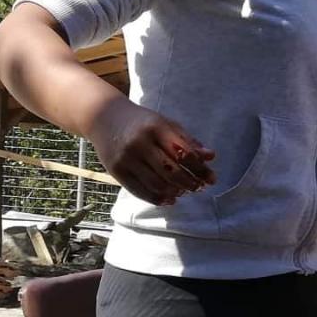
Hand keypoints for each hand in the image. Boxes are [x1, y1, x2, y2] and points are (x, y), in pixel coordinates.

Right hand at [93, 101, 214, 205]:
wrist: (104, 117)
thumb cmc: (142, 122)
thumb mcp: (166, 124)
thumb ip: (188, 141)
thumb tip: (211, 157)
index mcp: (156, 128)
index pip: (184, 153)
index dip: (200, 169)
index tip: (211, 178)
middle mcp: (140, 143)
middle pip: (171, 171)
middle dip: (189, 183)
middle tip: (199, 187)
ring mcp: (126, 158)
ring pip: (156, 184)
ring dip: (175, 192)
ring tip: (184, 192)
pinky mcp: (116, 171)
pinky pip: (139, 191)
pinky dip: (157, 199)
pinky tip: (169, 199)